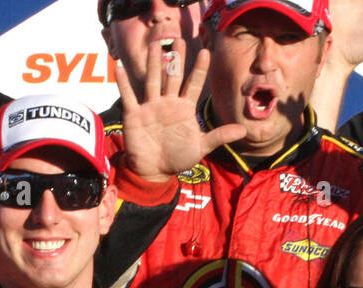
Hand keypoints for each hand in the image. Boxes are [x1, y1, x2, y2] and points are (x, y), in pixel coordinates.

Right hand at [117, 40, 247, 180]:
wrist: (154, 171)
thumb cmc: (177, 158)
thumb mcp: (201, 147)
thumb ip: (219, 136)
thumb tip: (243, 130)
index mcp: (184, 108)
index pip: (194, 84)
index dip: (200, 69)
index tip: (207, 52)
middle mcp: (168, 103)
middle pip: (173, 76)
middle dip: (176, 59)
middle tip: (179, 40)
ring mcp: (150, 107)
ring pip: (152, 80)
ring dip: (153, 63)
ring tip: (155, 45)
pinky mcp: (134, 115)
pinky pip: (129, 96)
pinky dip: (123, 83)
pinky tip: (119, 68)